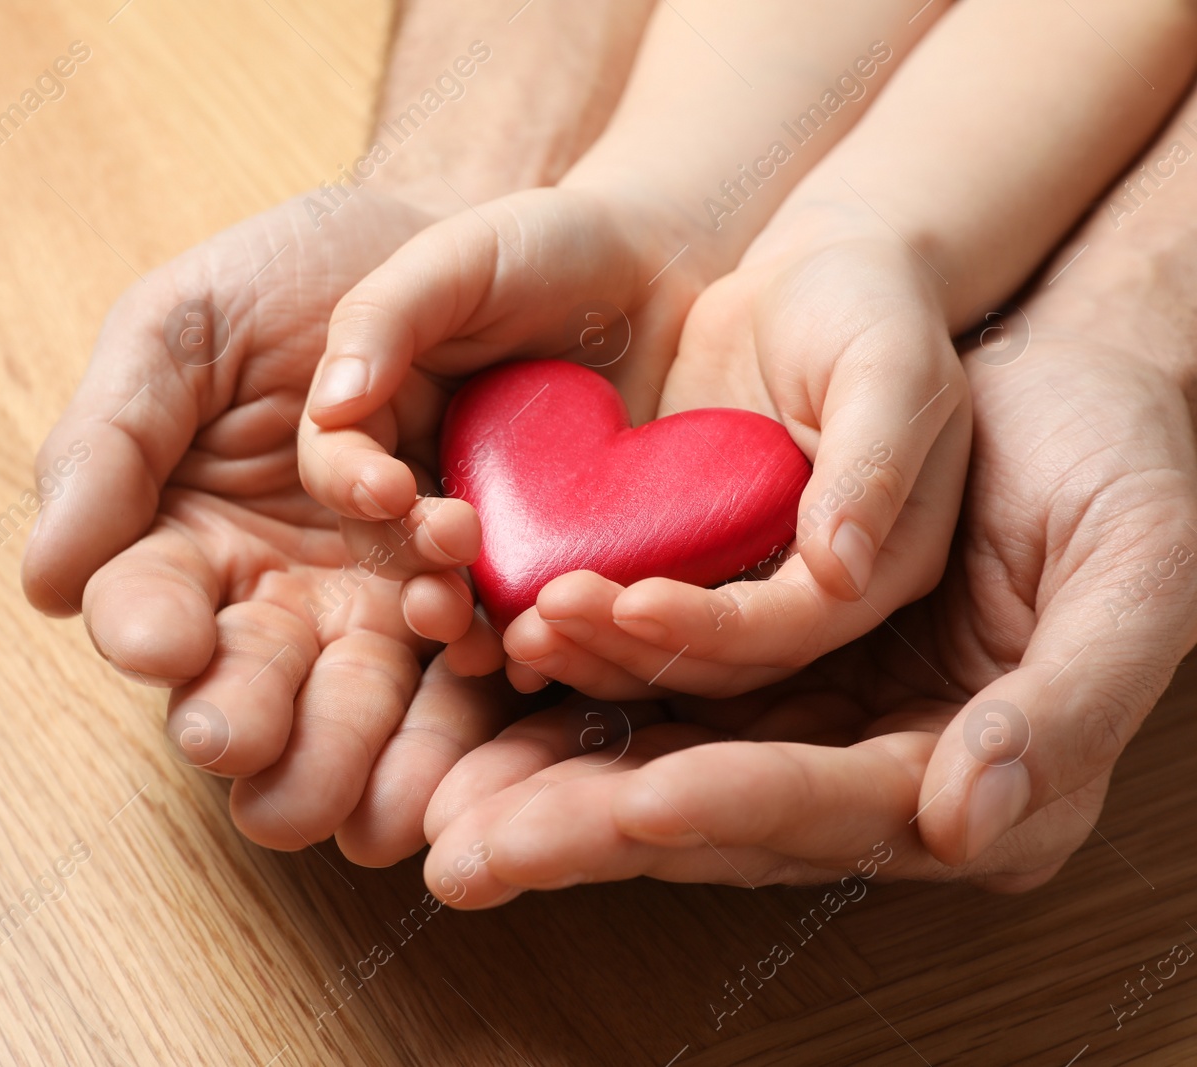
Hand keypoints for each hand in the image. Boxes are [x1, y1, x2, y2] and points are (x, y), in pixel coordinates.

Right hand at [21, 191, 496, 860]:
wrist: (448, 244)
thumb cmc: (296, 274)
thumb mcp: (184, 325)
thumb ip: (110, 439)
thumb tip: (45, 583)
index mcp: (179, 534)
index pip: (142, 606)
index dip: (146, 630)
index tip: (162, 641)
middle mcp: (271, 592)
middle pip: (244, 689)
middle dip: (246, 722)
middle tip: (247, 742)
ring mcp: (371, 603)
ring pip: (352, 703)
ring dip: (360, 725)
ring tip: (398, 664)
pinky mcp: (464, 595)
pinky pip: (461, 656)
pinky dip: (466, 660)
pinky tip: (476, 637)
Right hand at [298, 185, 704, 675]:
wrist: (660, 271)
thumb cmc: (548, 246)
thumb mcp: (457, 257)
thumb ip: (384, 317)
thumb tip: (332, 404)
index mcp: (377, 411)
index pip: (339, 464)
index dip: (353, 486)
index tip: (389, 490)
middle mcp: (419, 475)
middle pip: (386, 546)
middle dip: (407, 567)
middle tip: (449, 567)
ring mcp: (489, 522)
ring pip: (452, 590)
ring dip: (458, 622)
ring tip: (483, 639)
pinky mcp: (557, 553)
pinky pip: (533, 606)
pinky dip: (533, 637)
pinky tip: (546, 654)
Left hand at [417, 317, 1196, 903]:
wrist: (1054, 379)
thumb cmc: (1119, 461)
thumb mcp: (1138, 568)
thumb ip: (1072, 705)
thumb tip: (970, 826)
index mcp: (975, 774)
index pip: (832, 808)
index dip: (731, 806)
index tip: (633, 808)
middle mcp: (872, 762)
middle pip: (718, 813)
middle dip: (591, 835)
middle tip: (470, 856)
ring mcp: (805, 714)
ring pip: (663, 760)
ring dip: (555, 776)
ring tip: (449, 789)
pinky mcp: (756, 660)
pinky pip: (652, 690)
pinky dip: (577, 690)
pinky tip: (497, 682)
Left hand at [506, 232, 971, 697]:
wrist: (817, 270)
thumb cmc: (873, 306)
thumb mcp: (887, 370)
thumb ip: (872, 466)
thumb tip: (840, 570)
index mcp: (875, 565)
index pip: (787, 629)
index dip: (708, 630)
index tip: (631, 604)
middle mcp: (808, 591)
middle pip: (715, 660)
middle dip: (627, 649)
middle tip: (540, 626)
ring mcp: (740, 573)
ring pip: (662, 648)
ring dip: (590, 649)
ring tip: (518, 633)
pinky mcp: (684, 544)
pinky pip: (628, 596)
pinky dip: (579, 612)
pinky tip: (510, 602)